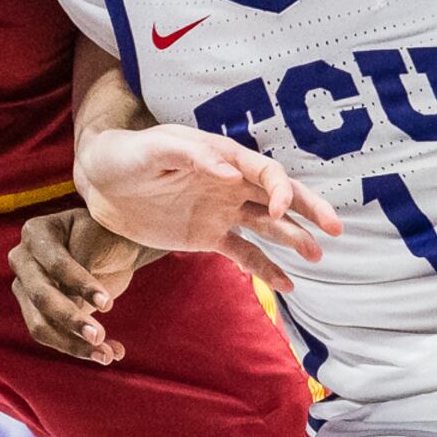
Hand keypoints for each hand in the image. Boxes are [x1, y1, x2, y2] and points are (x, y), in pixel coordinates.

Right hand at [12, 209, 153, 363]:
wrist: (112, 248)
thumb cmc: (106, 235)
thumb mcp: (98, 238)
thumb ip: (84, 262)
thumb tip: (74, 304)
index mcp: (36, 233)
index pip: (55, 264)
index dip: (80, 285)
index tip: (108, 305)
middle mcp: (24, 261)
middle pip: (41, 297)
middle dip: (71, 319)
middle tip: (99, 336)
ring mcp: (28, 290)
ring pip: (41, 326)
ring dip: (75, 344)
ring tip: (108, 355)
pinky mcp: (39, 314)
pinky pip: (55, 337)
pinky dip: (82, 348)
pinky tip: (112, 353)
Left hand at [76, 124, 339, 282]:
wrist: (101, 181)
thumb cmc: (127, 154)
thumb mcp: (154, 150)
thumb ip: (193, 157)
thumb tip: (233, 173)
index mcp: (223, 157)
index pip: (266, 173)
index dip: (279, 190)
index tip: (277, 211)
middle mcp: (231, 183)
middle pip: (280, 197)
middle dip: (309, 210)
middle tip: (336, 228)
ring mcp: (222, 211)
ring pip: (269, 227)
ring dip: (294, 239)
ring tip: (316, 257)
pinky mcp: (209, 236)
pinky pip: (244, 254)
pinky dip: (265, 269)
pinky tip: (286, 286)